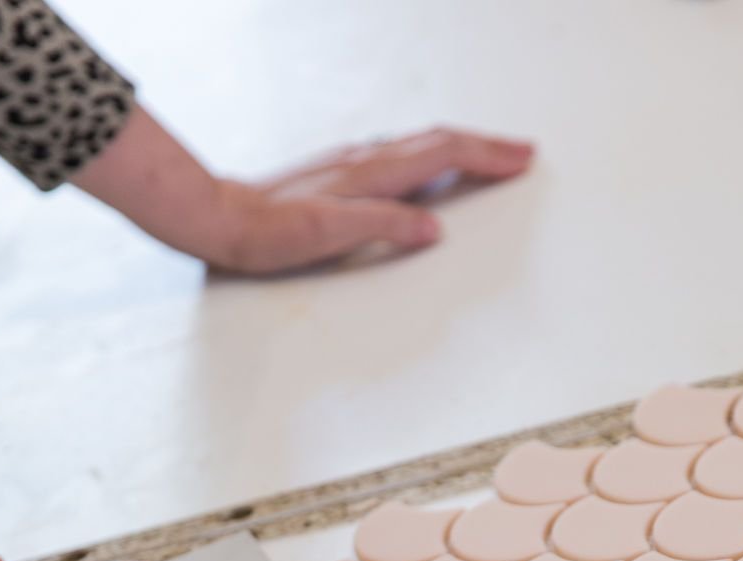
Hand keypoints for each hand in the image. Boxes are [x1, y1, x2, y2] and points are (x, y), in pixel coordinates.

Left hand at [73, 110, 534, 273]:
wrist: (220, 219)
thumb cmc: (268, 234)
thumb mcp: (330, 235)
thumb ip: (384, 227)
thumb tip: (432, 229)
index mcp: (371, 174)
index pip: (443, 155)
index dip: (487, 156)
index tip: (522, 159)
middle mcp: (364, 160)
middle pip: (439, 142)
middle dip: (485, 146)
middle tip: (521, 151)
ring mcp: (351, 163)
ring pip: (420, 145)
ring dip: (461, 147)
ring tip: (487, 155)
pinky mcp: (338, 173)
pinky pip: (400, 155)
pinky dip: (430, 156)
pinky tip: (426, 167)